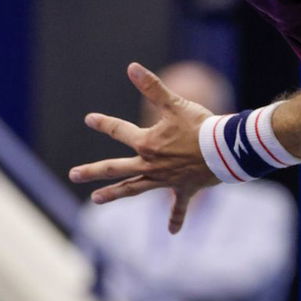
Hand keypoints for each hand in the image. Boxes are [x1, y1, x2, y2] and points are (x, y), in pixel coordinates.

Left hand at [68, 62, 217, 233]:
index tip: (89, 119)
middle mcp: (151, 164)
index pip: (119, 131)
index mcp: (147, 143)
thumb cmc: (201, 125)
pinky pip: (178, 206)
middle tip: (73, 174)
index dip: (104, 123)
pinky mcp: (183, 189)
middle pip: (116, 168)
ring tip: (95, 199)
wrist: (227, 151)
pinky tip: (172, 233)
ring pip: (134, 189)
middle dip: (93, 170)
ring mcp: (165, 180)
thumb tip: (131, 67)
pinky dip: (175, 218)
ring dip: (115, 194)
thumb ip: (152, 87)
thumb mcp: (175, 104)